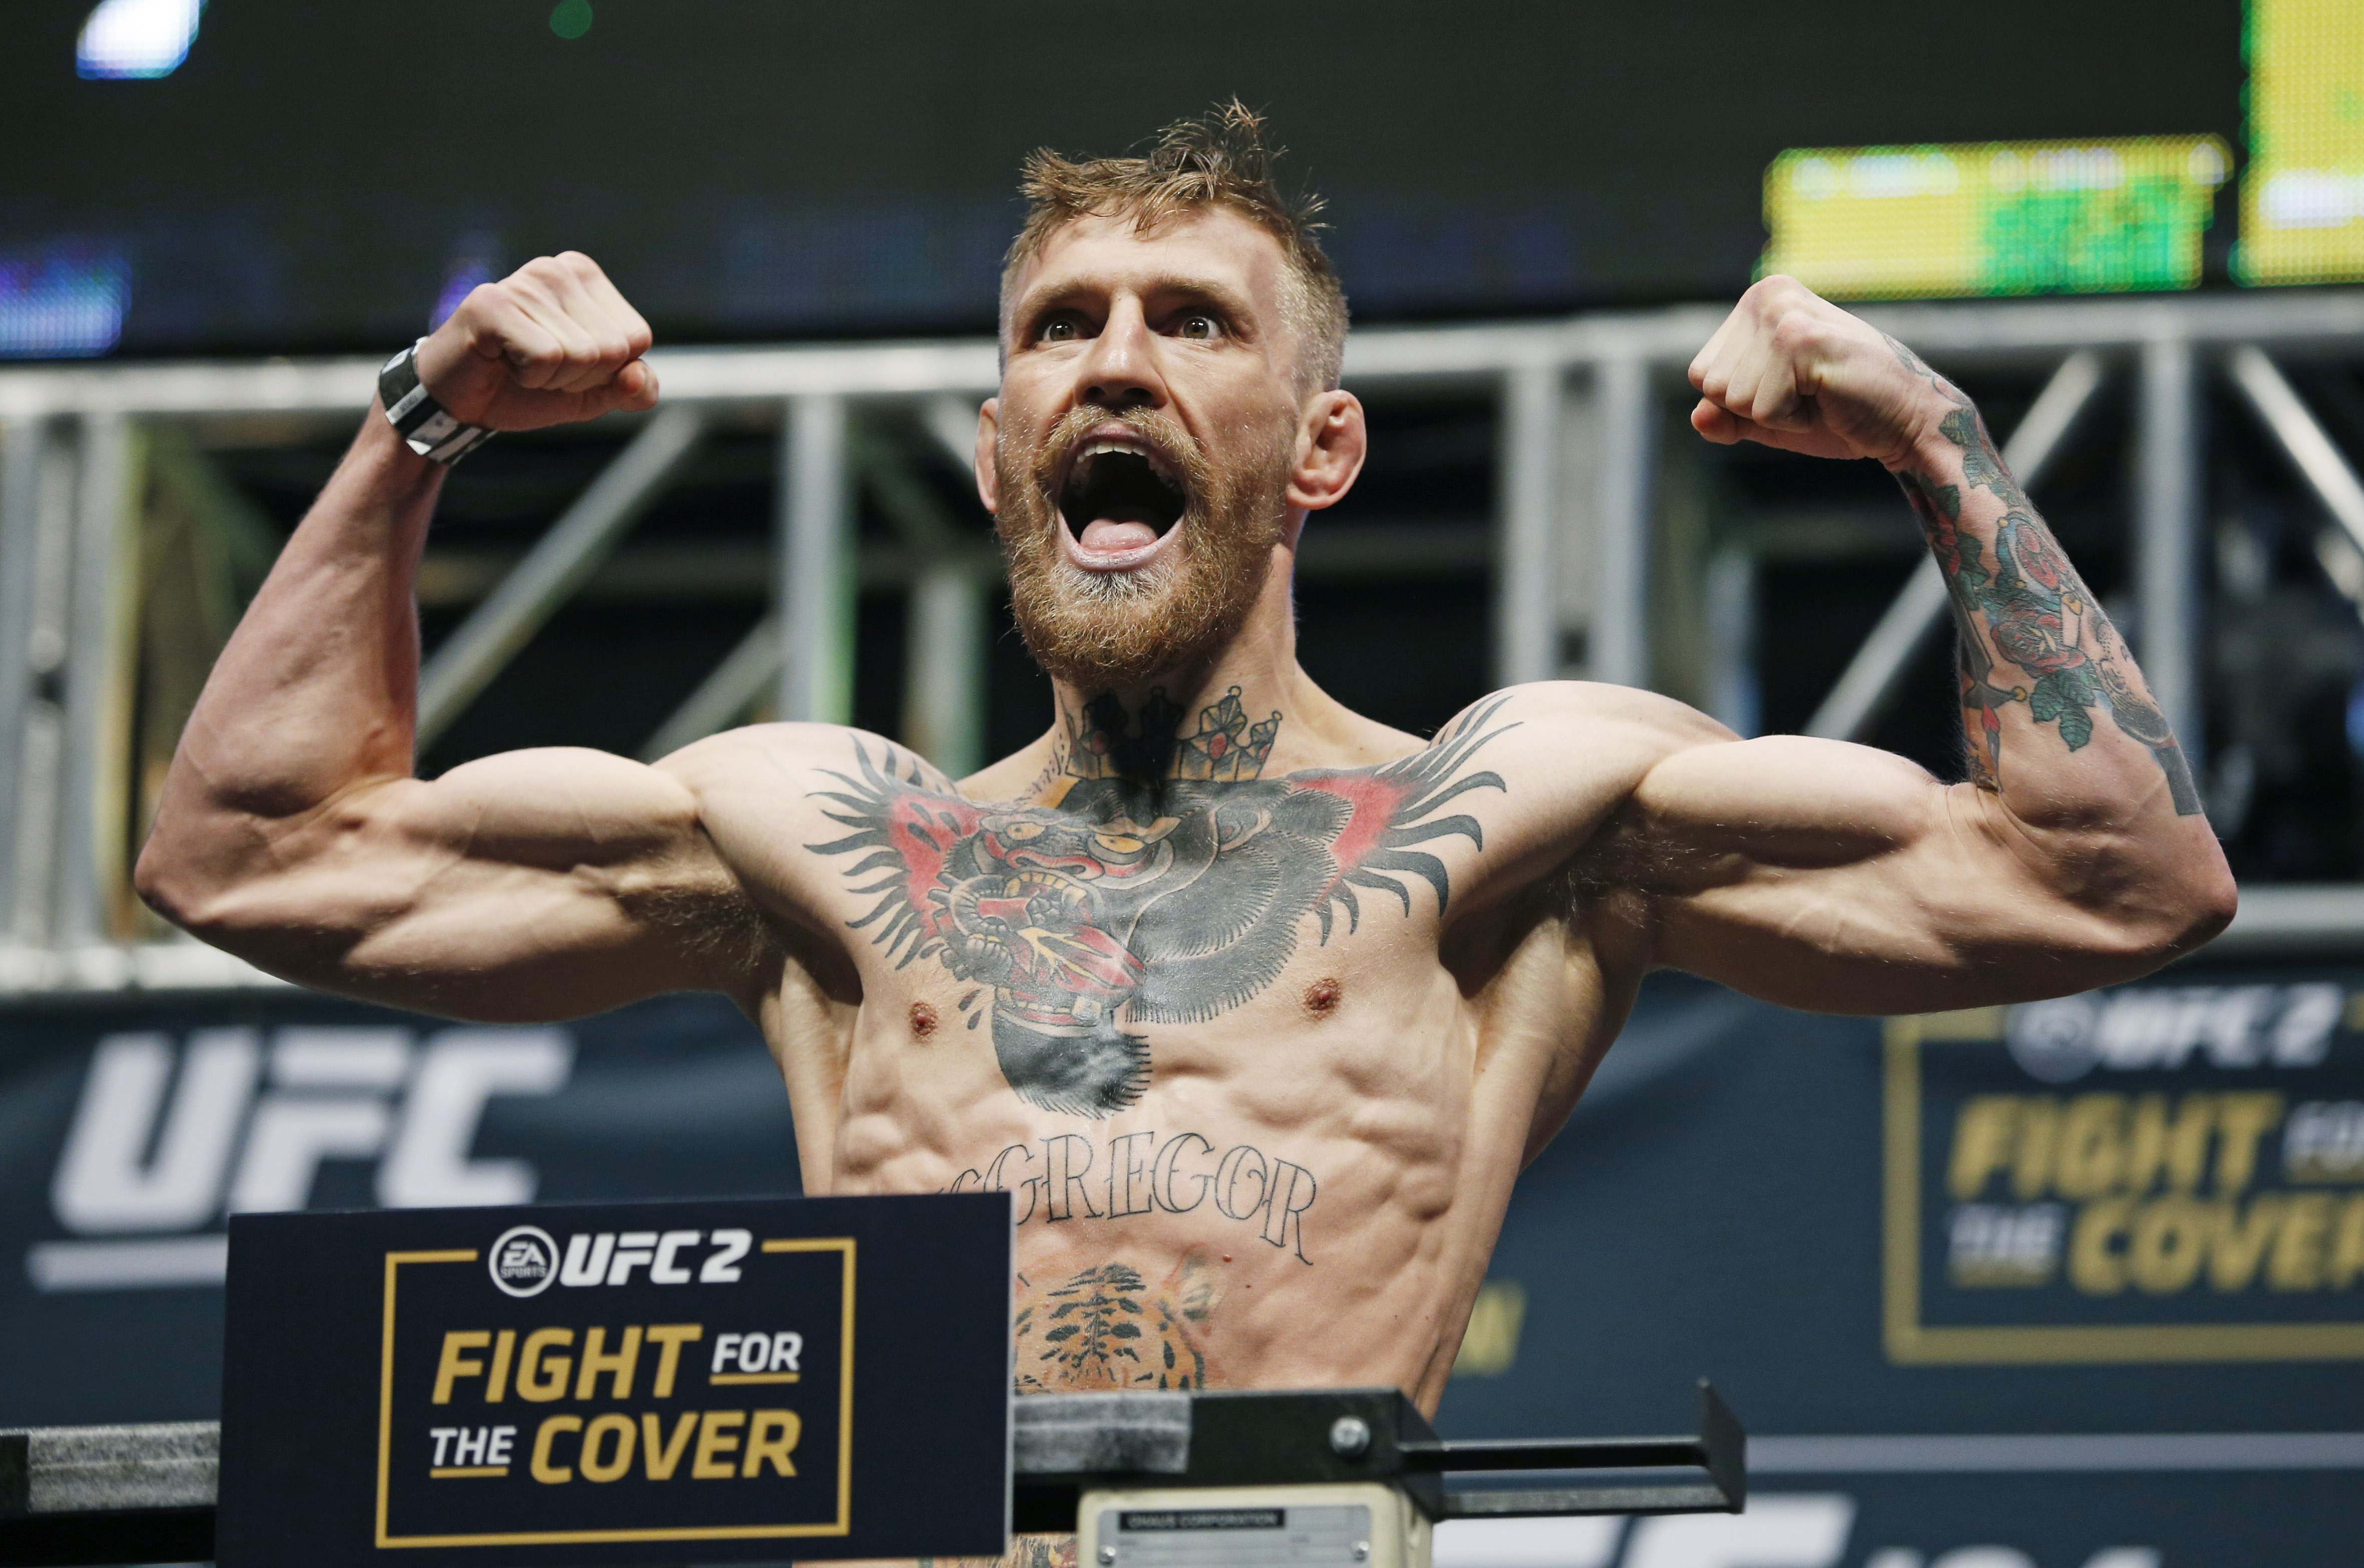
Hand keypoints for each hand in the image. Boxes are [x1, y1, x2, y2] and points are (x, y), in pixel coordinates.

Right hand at [410, 253, 657, 431]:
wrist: (461, 401)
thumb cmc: (527, 386)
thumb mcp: (592, 393)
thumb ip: (632, 388)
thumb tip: (639, 377)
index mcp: (586, 277)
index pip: (636, 338)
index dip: (607, 371)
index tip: (567, 365)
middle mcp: (557, 269)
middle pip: (612, 349)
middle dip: (580, 377)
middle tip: (540, 369)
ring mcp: (523, 282)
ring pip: (581, 355)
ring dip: (552, 379)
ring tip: (519, 364)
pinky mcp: (491, 304)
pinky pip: (546, 359)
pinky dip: (530, 378)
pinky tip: (503, 362)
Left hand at [1687, 275, 1958, 466]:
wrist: (1908, 420)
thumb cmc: (1840, 413)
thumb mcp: (1768, 417)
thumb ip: (1726, 416)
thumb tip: (1697, 417)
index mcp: (1758, 300)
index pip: (1701, 372)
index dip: (1742, 401)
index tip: (1792, 388)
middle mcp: (1767, 294)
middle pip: (1709, 384)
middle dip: (1756, 407)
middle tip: (1809, 393)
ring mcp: (1783, 314)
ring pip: (1731, 399)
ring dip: (1776, 414)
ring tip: (1819, 394)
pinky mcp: (1800, 341)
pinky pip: (1762, 410)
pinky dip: (1793, 421)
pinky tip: (1829, 399)